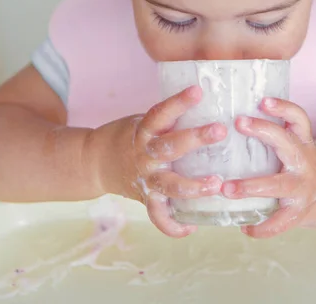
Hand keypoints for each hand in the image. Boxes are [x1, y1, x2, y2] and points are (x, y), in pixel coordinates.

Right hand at [87, 86, 226, 237]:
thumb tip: (212, 102)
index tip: (197, 90)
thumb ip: (169, 120)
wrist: (95, 162)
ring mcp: (145, 179)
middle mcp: (144, 155)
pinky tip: (192, 226)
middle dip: (196, 138)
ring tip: (217, 183)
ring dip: (194, 186)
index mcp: (143, 132)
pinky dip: (173, 226)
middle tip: (220, 130)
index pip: (160, 113)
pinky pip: (158, 217)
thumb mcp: (143, 122)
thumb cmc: (129, 137)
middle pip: (170, 147)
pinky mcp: (145, 198)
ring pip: (170, 185)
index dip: (178, 102)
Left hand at [220, 97, 315, 237]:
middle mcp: (304, 161)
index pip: (298, 118)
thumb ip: (274, 137)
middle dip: (263, 130)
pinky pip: (280, 222)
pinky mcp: (300, 212)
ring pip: (278, 185)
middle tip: (238, 122)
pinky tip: (245, 228)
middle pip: (286, 142)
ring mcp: (303, 188)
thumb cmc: (305, 168)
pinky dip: (263, 228)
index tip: (263, 100)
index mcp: (303, 143)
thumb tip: (226, 122)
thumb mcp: (298, 146)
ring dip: (251, 186)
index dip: (283, 108)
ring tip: (226, 189)